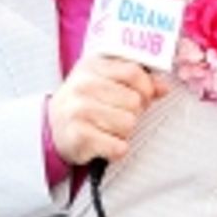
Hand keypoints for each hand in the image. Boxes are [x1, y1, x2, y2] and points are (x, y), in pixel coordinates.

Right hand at [47, 52, 165, 166]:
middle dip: (133, 113)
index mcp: (92, 67)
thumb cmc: (84, 103)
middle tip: (118, 116)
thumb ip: (136, 82)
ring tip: (108, 129)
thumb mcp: (105, 83)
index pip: (133, 73)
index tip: (142, 98)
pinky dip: (116, 149)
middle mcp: (83, 86)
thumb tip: (163, 87)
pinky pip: (118, 146)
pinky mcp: (79, 136)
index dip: (145, 88)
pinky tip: (105, 143)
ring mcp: (79, 110)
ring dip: (124, 132)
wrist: (53, 128)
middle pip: (134, 101)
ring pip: (128, 124)